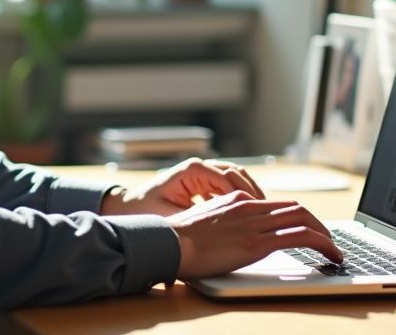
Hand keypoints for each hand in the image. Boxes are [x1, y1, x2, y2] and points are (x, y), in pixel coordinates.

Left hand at [101, 157, 263, 217]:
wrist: (129, 208)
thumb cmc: (145, 213)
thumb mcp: (169, 219)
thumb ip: (193, 221)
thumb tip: (215, 229)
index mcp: (192, 170)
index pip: (226, 177)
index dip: (244, 195)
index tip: (255, 211)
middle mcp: (199, 167)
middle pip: (236, 173)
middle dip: (252, 191)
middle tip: (266, 211)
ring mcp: (202, 173)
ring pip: (235, 176)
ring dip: (249, 191)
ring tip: (263, 211)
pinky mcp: (203, 182)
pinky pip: (228, 184)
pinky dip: (241, 194)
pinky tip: (249, 211)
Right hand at [168, 191, 342, 278]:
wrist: (167, 242)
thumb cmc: (178, 239)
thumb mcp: (205, 222)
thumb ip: (222, 223)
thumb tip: (228, 234)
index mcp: (237, 201)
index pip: (278, 204)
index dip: (298, 216)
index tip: (307, 229)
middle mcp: (250, 206)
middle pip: (296, 208)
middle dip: (317, 223)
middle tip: (327, 240)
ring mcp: (254, 224)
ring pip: (303, 219)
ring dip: (325, 235)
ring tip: (334, 251)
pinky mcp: (256, 243)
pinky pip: (299, 238)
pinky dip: (322, 244)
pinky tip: (330, 255)